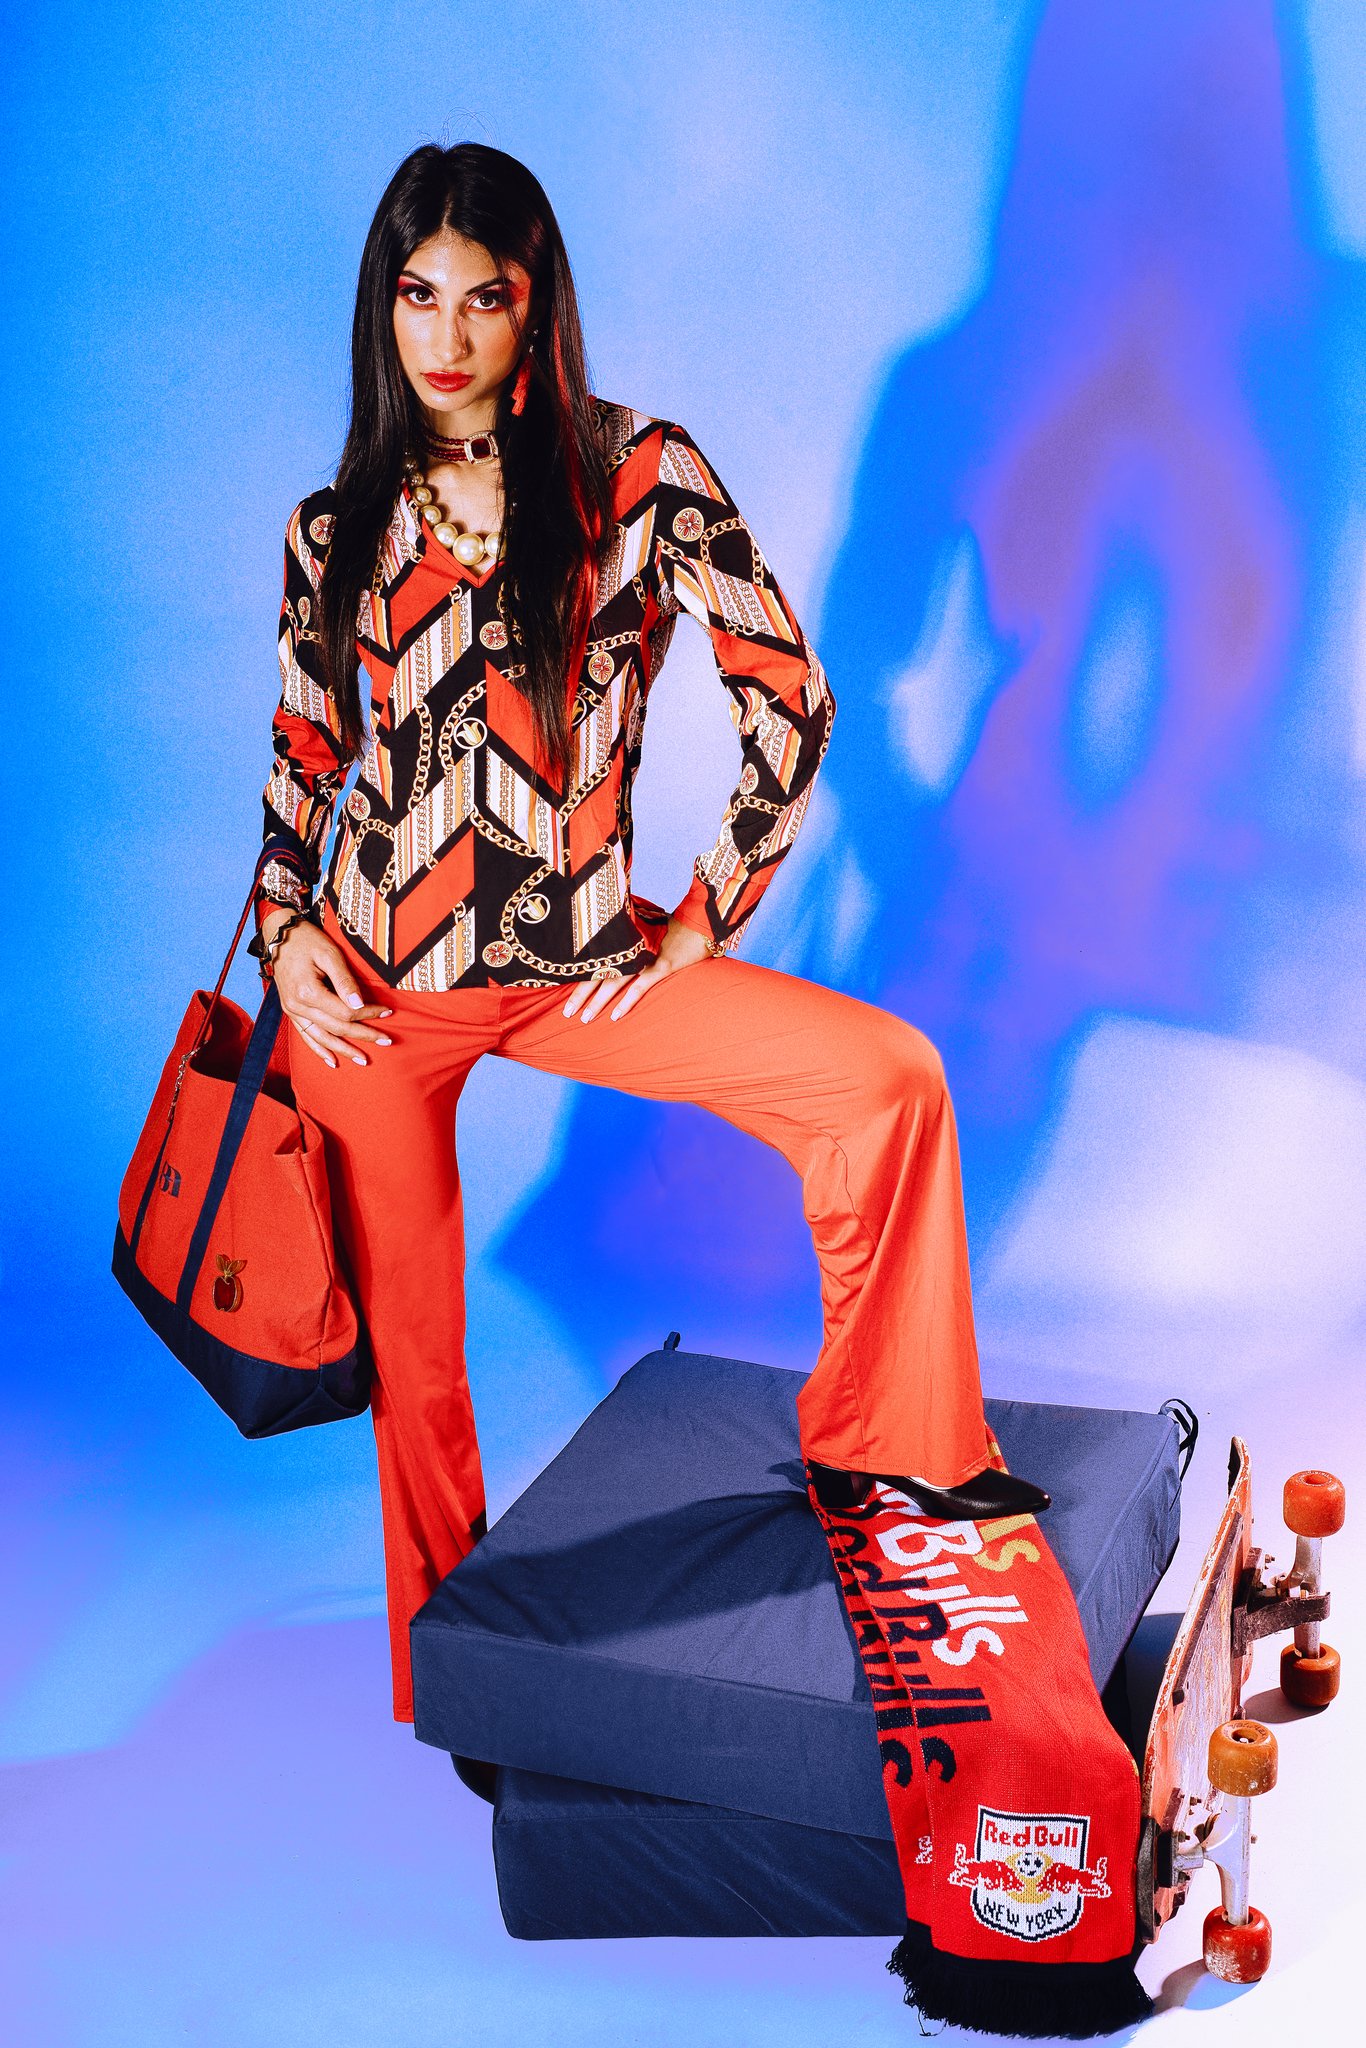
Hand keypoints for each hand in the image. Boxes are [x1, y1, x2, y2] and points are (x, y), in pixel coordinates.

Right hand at [262, 907, 393, 1068]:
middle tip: (386, 1041)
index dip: (368, 1014)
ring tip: (363, 1060)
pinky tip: (332, 1061)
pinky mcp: (290, 1011)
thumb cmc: (307, 941)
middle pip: (336, 1028)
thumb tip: (359, 1004)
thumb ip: (344, 980)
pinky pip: (305, 1036)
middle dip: (363, 1036)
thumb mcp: (329, 953)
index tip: (387, 1012)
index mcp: (308, 992)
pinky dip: (319, 1050)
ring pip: (321, 1038)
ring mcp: (292, 1011)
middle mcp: (298, 1006)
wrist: (279, 936)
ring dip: (343, 1050)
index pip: (345, 1012)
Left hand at [561, 917, 714, 1024]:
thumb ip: (626, 936)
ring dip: (597, 1002)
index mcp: (622, 938)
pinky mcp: (661, 966)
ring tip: (584, 1018)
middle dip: (580, 994)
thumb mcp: (644, 927)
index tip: (562, 989)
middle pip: (598, 973)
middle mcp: (629, 948)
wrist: (701, 921)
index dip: (578, 976)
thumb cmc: (672, 925)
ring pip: (614, 983)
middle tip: (566, 1013)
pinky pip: (640, 987)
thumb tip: (612, 946)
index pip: (595, 960)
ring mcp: (644, 957)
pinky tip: (615, 1016)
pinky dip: (626, 1002)